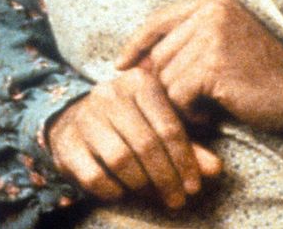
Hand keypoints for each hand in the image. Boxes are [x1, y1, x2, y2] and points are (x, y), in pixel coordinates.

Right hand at [47, 67, 223, 209]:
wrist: (73, 119)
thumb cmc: (128, 123)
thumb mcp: (158, 126)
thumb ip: (187, 147)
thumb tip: (216, 170)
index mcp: (139, 82)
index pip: (169, 126)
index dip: (185, 161)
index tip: (194, 187)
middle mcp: (110, 94)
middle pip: (146, 144)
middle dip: (166, 178)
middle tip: (178, 200)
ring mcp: (85, 117)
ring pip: (121, 160)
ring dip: (142, 185)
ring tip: (153, 195)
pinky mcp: (67, 143)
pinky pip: (95, 177)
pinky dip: (114, 191)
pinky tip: (123, 192)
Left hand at [116, 0, 282, 133]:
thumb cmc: (260, 75)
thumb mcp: (222, 45)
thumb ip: (185, 44)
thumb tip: (135, 64)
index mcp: (212, 1)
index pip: (158, 19)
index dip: (136, 44)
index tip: (120, 65)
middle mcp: (211, 10)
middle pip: (159, 54)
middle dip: (166, 84)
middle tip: (192, 103)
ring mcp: (212, 35)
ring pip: (166, 77)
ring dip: (180, 101)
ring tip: (207, 107)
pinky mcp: (213, 63)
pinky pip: (178, 95)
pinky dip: (190, 112)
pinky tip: (211, 114)